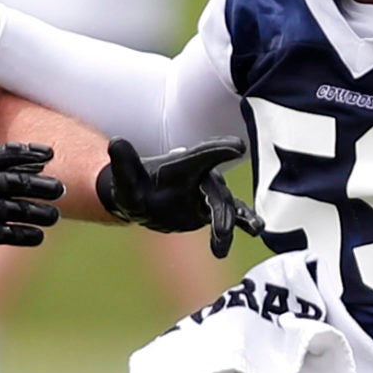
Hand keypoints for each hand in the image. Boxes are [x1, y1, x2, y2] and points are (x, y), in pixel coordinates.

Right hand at [0, 142, 62, 249]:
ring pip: (11, 210)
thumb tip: (29, 151)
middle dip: (38, 187)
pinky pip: (0, 233)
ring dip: (35, 213)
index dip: (28, 155)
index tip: (49, 155)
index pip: (6, 157)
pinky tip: (39, 236)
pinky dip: (21, 235)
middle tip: (60, 190)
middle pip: (13, 184)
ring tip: (55, 216)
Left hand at [95, 138, 264, 259]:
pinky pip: (232, 217)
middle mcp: (200, 176)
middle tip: (222, 230)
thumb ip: (123, 162)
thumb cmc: (133, 185)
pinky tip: (256, 230)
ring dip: (237, 219)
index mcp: (182, 165)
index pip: (201, 156)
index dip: (218, 150)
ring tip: (253, 229)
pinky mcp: (211, 210)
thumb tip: (115, 142)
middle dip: (222, 210)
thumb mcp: (124, 178)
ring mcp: (208, 194)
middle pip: (216, 191)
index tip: (238, 147)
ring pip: (227, 206)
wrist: (140, 200)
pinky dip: (244, 222)